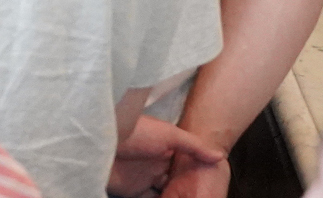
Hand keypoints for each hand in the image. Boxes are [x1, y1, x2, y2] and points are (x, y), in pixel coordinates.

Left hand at [107, 116, 225, 197]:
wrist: (102, 136)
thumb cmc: (137, 131)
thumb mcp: (170, 134)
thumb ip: (194, 146)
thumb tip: (220, 156)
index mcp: (165, 153)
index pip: (183, 170)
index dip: (192, 180)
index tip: (205, 188)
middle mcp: (155, 167)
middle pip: (173, 185)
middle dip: (182, 192)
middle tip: (194, 196)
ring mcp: (141, 180)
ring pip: (161, 194)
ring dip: (170, 197)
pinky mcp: (129, 191)